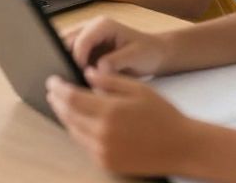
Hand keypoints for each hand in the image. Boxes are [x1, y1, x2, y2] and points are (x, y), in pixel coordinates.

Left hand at [46, 69, 188, 175]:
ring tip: (61, 104)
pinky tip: (78, 122)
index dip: (58, 88)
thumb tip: (85, 73)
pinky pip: (84, 145)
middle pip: (68, 115)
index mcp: (110, 111)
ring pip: (73, 131)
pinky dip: (78, 131)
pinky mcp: (107, 163)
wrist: (182, 147)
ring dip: (65, 116)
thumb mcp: (138, 89)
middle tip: (52, 91)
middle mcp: (102, 134)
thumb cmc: (163, 114)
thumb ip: (109, 80)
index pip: (71, 98)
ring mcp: (103, 151)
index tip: (52, 80)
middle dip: (57, 101)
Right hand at [61, 16, 166, 75]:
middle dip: (63, 58)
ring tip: (68, 80)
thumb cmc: (147, 52)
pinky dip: (68, 66)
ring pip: (64, 48)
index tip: (78, 74)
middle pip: (66, 41)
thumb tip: (98, 70)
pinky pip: (70, 56)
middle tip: (67, 79)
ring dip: (64, 62)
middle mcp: (90, 28)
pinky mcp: (85, 50)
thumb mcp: (135, 56)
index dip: (77, 57)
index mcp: (102, 25)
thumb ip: (116, 61)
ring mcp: (85, 38)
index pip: (81, 39)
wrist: (154, 53)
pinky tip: (72, 80)